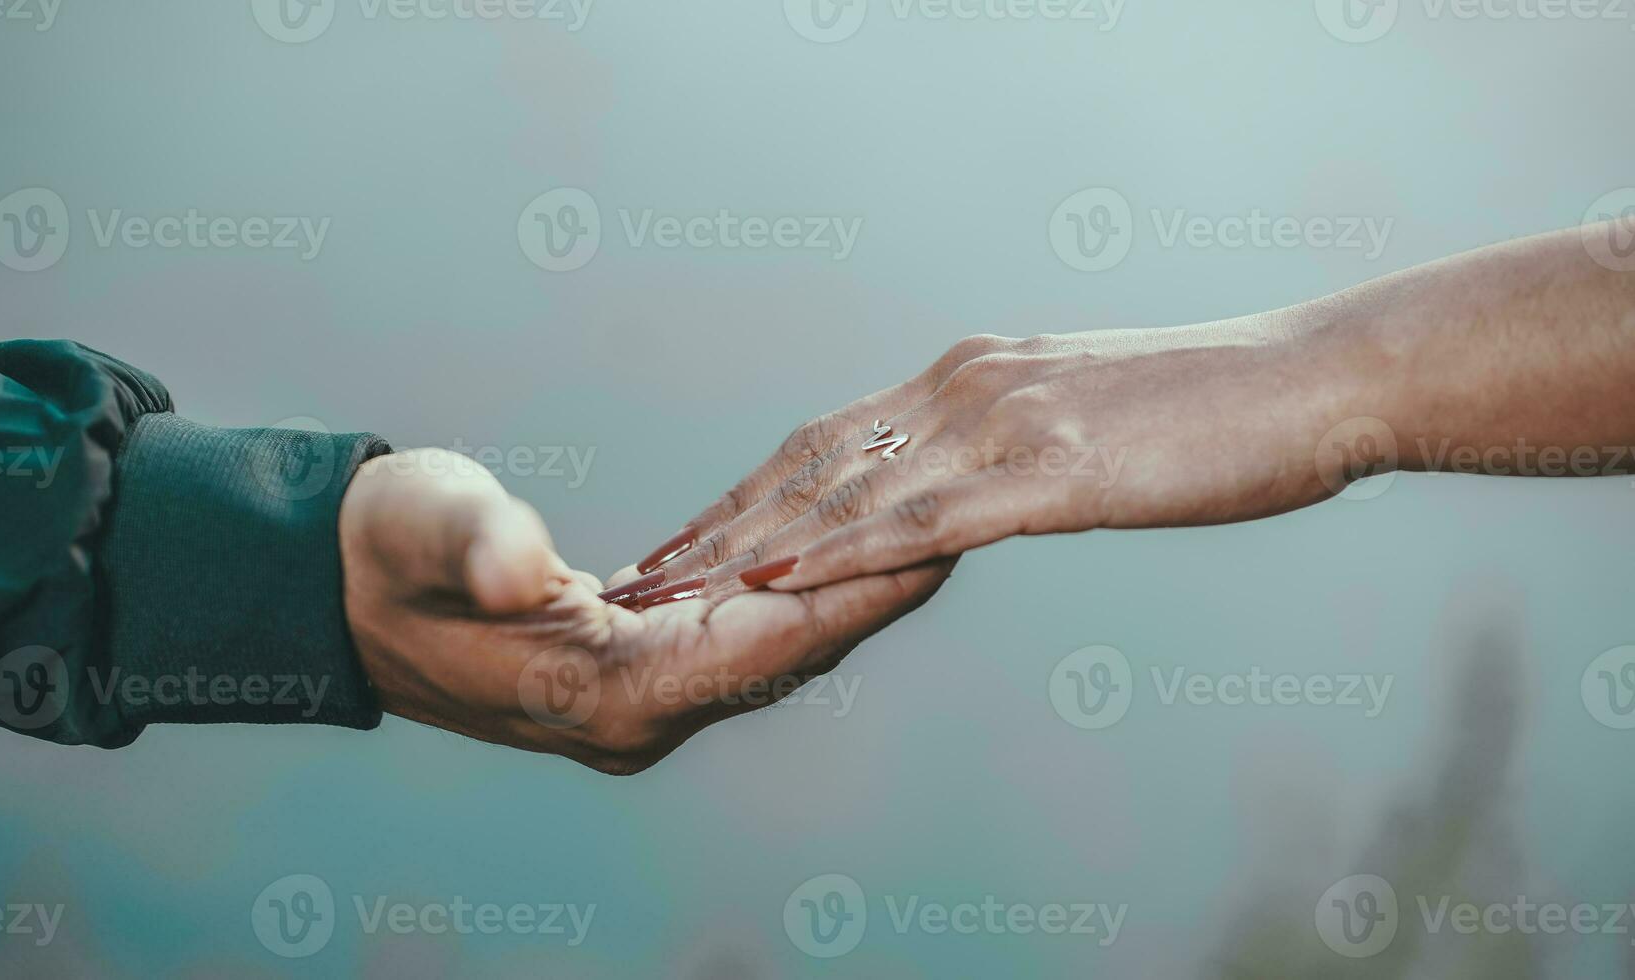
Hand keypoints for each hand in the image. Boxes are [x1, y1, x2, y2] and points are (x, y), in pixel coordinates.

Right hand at [338, 448, 953, 773]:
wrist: (342, 592)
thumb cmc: (384, 550)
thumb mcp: (424, 526)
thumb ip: (479, 546)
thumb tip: (525, 569)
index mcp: (603, 689)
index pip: (764, 647)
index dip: (855, 596)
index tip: (940, 548)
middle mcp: (639, 715)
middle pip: (793, 656)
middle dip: (882, 592)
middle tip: (974, 524)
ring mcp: (643, 703)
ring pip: (780, 652)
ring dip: (855, 595)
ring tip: (939, 532)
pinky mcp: (640, 671)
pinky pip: (747, 638)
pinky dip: (804, 597)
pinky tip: (851, 554)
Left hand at [620, 311, 1357, 596]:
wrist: (1310, 380)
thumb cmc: (1214, 406)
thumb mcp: (1088, 413)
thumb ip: (1016, 438)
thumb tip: (977, 475)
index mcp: (969, 376)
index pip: (828, 439)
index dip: (746, 493)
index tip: (687, 536)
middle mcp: (963, 390)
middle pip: (808, 464)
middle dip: (716, 523)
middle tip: (640, 570)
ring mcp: (1000, 426)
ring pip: (844, 493)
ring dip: (747, 547)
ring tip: (673, 588)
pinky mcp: (1048, 473)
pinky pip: (920, 521)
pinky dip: (837, 554)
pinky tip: (777, 584)